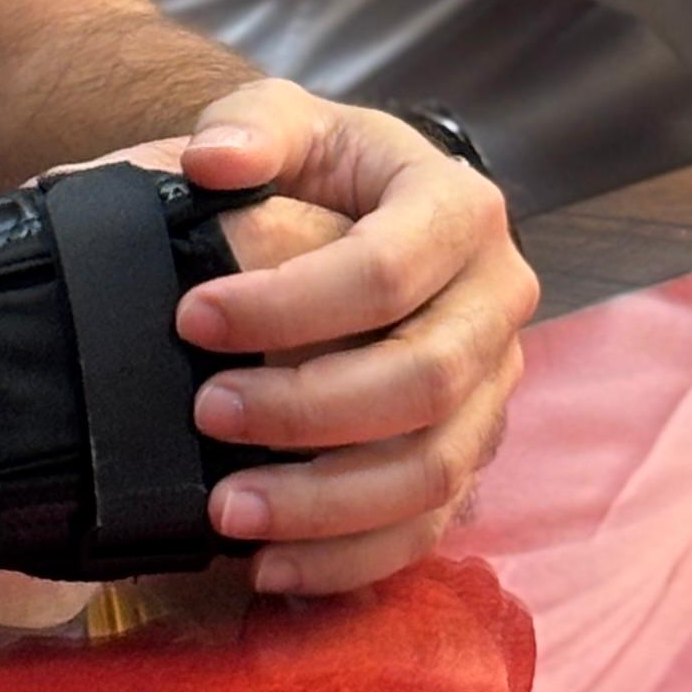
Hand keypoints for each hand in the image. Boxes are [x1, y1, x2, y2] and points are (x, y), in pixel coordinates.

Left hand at [161, 78, 536, 597]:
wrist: (343, 221)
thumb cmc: (310, 171)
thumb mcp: (284, 123)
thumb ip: (250, 125)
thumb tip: (215, 160)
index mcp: (459, 209)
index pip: (388, 269)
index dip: (290, 303)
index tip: (193, 318)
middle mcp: (497, 301)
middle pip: (424, 378)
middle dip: (308, 408)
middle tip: (206, 411)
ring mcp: (494, 391)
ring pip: (433, 470)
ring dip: (326, 503)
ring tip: (225, 510)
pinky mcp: (470, 460)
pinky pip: (426, 531)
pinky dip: (349, 561)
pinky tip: (267, 568)